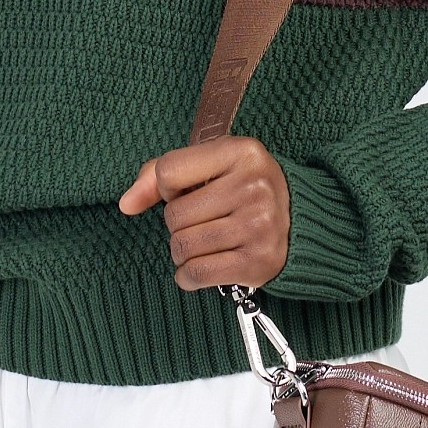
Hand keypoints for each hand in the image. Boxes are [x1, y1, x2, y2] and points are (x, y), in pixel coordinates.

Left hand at [119, 135, 289, 290]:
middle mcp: (253, 187)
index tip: (186, 192)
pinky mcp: (258, 262)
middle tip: (203, 220)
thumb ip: (160, 174)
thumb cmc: (246, 188)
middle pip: (174, 214)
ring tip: (204, 242)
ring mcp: (258, 226)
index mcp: (241, 152)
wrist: (301, 221)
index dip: (166, 188)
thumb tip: (126, 204)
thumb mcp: (211, 164)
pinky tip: (199, 267)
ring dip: (183, 251)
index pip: (168, 172)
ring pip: (182, 246)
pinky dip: (188, 276)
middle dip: (178, 222)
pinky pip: (196, 273)